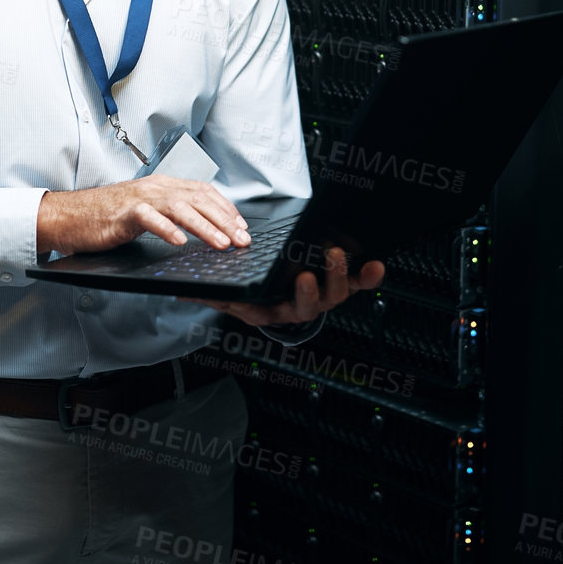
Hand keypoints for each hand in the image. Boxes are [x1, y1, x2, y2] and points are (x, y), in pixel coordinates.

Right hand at [37, 177, 249, 256]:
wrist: (68, 216)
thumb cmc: (105, 216)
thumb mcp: (146, 211)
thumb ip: (170, 214)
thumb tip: (199, 227)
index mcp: (163, 185)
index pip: (204, 192)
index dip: (227, 208)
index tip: (243, 226)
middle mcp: (156, 187)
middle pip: (199, 199)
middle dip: (225, 220)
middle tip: (242, 239)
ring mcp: (140, 198)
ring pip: (180, 207)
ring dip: (205, 226)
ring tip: (222, 243)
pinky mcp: (124, 213)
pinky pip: (150, 218)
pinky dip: (167, 229)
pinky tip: (180, 242)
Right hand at [178, 246, 384, 327]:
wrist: (260, 289)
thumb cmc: (242, 292)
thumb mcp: (225, 294)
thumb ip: (209, 293)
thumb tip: (185, 290)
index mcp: (275, 312)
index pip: (291, 309)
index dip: (303, 296)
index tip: (304, 277)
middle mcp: (300, 307)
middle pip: (321, 301)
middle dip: (328, 280)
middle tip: (329, 256)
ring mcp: (320, 297)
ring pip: (339, 292)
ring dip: (347, 273)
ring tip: (345, 251)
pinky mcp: (336, 284)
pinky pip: (356, 283)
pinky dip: (368, 276)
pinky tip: (377, 264)